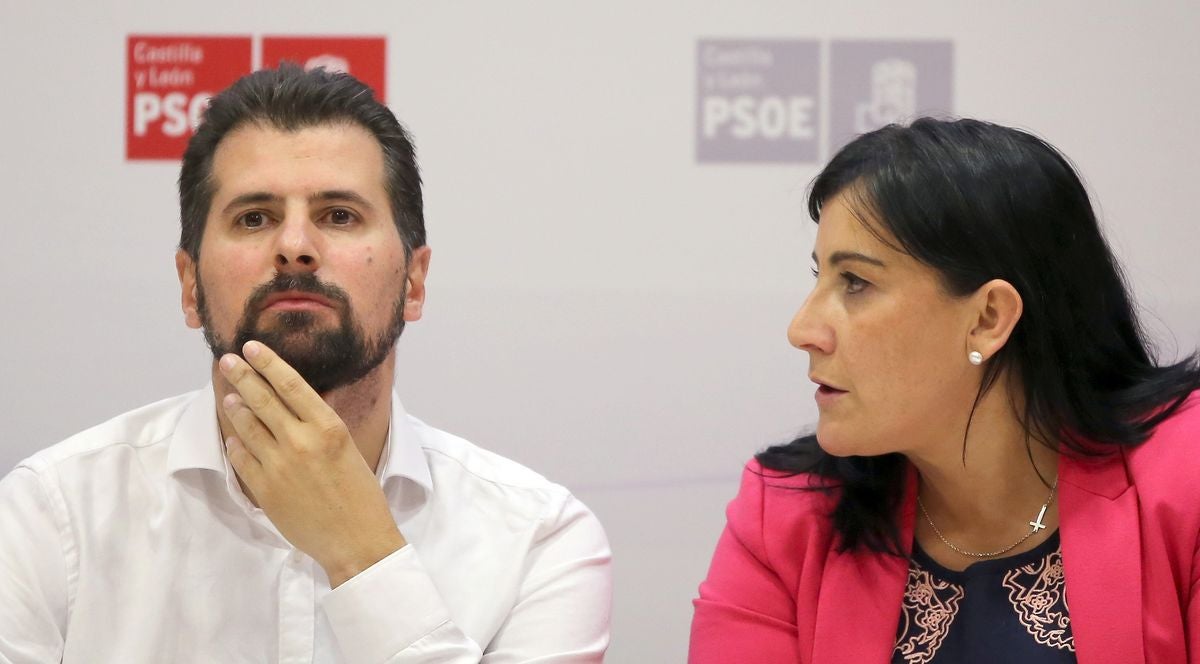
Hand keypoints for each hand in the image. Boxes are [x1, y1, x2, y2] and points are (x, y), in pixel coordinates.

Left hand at [218, 340, 406, 587]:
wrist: (356, 540)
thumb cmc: (360, 495)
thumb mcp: (348, 448)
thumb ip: (319, 427)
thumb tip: (293, 407)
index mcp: (328, 427)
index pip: (290, 384)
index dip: (268, 362)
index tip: (252, 347)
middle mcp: (301, 441)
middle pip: (263, 398)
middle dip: (242, 375)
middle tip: (228, 360)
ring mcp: (279, 465)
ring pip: (247, 426)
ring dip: (236, 407)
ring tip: (230, 395)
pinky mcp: (264, 489)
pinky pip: (241, 458)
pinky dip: (236, 444)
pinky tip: (234, 437)